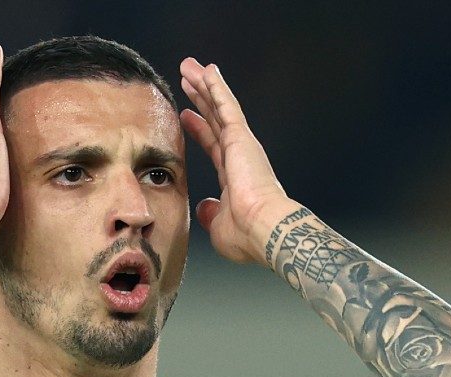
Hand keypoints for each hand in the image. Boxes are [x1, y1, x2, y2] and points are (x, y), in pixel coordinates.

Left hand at [179, 58, 297, 263]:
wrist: (264, 229)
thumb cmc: (246, 235)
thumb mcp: (218, 226)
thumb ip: (211, 213)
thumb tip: (205, 207)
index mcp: (234, 177)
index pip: (213, 145)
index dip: (199, 129)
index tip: (187, 116)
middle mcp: (239, 156)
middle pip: (214, 119)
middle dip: (201, 98)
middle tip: (188, 79)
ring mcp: (241, 145)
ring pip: (219, 107)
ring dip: (205, 86)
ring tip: (191, 67)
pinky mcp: (241, 137)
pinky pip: (226, 106)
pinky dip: (217, 88)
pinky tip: (207, 71)